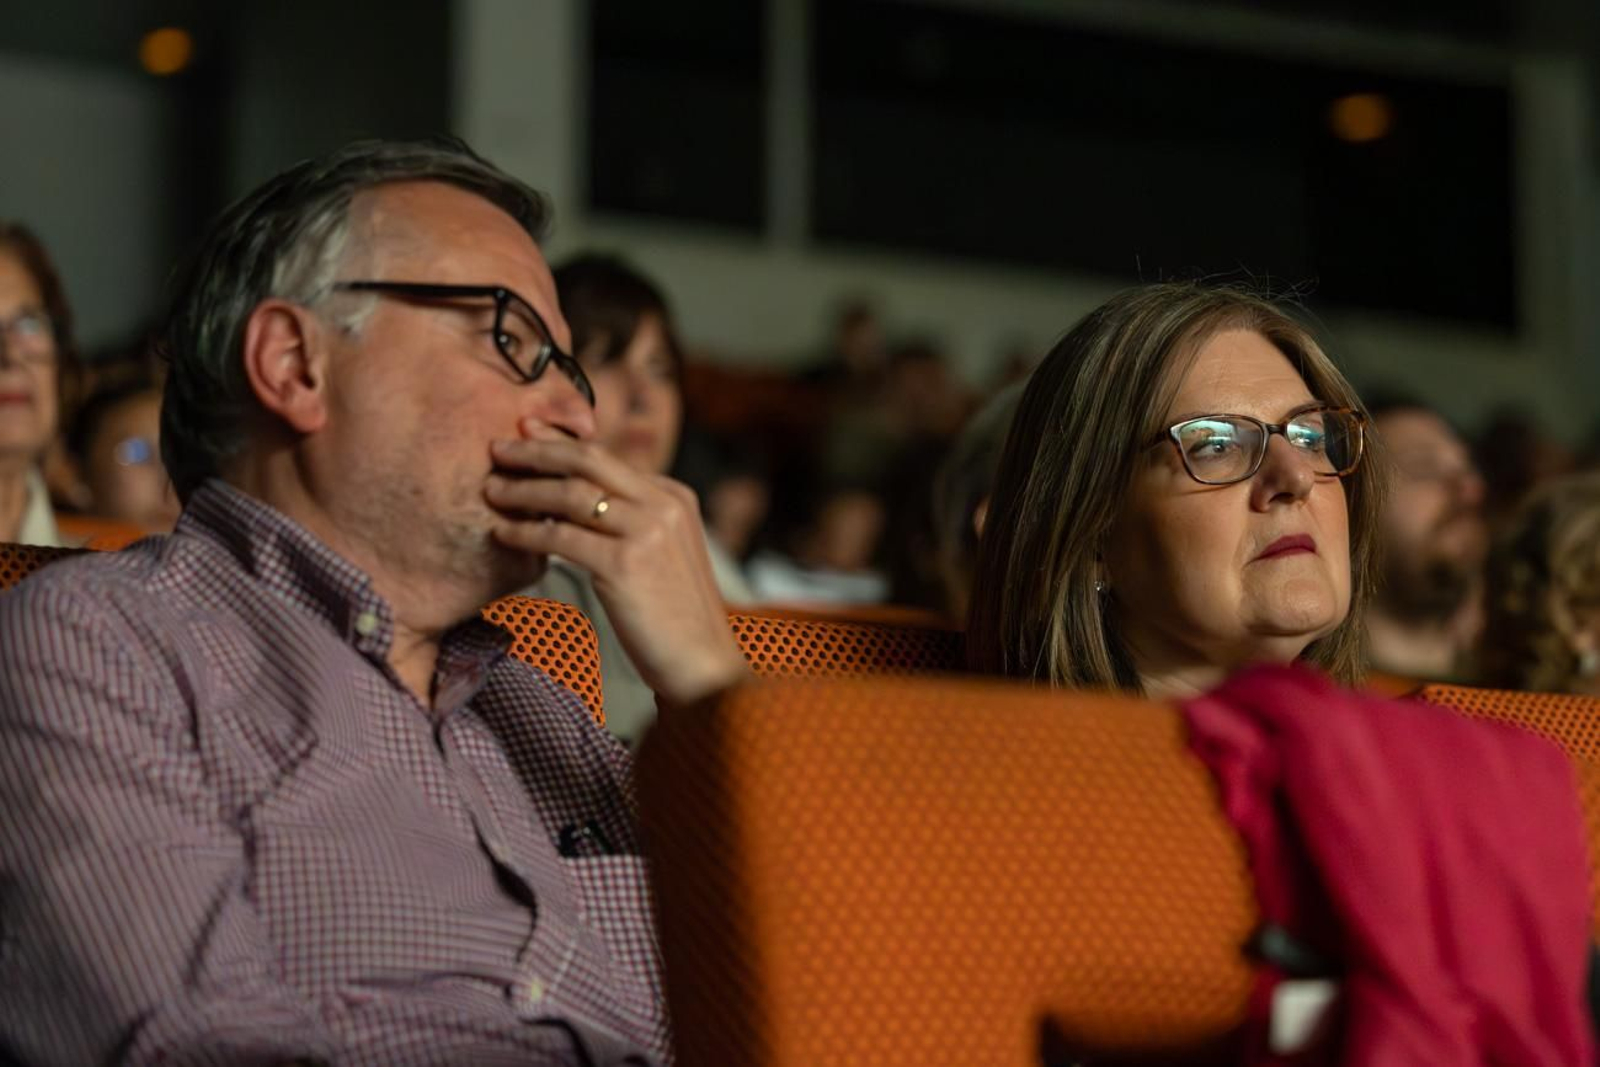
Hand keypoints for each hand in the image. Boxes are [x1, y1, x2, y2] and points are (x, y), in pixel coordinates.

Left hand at [484, 430, 748, 706]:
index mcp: (673, 496)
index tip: (526, 435)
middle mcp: (663, 504)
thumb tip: (573, 502)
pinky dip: (526, 533)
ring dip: (523, 490)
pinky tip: (503, 534)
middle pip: (588, 460)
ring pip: (570, 494)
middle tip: (498, 448)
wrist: (704, 664)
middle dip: (537, 450)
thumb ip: (629, 521)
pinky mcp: (626, 564)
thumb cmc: (674, 617)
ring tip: (491, 490)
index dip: (560, 446)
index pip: (607, 459)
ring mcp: (647, 531)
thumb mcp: (660, 553)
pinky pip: (561, 538)